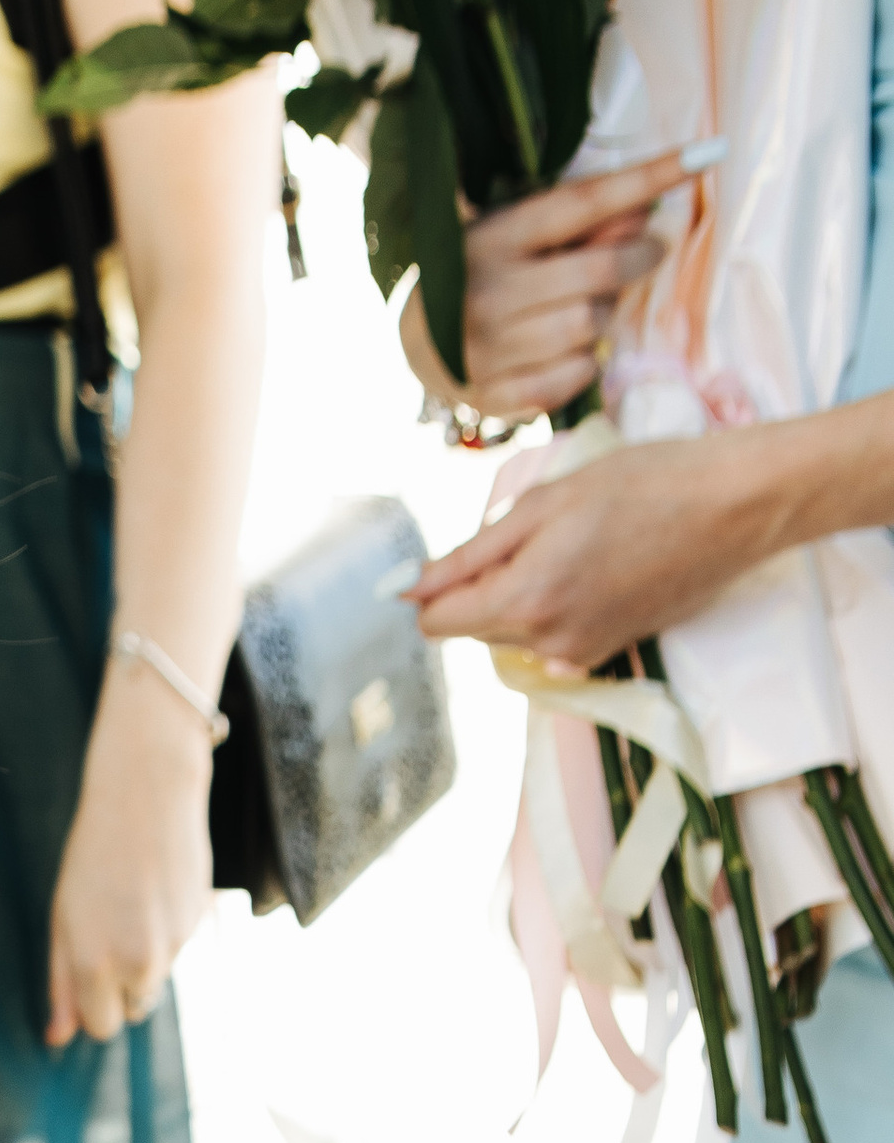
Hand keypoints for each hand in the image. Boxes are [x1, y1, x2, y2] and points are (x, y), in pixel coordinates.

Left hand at [48, 668, 212, 1044]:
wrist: (147, 794)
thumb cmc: (92, 855)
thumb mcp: (64, 919)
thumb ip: (62, 983)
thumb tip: (57, 1040)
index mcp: (96, 965)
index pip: (101, 1027)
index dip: (94, 1007)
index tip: (88, 979)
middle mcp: (139, 963)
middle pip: (133, 1012)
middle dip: (121, 989)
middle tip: (109, 936)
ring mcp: (174, 945)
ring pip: (156, 981)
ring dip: (144, 959)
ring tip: (131, 906)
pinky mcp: (199, 924)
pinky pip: (178, 949)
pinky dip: (166, 931)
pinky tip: (154, 890)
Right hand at [400, 153, 688, 423]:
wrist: (413, 343)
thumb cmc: (484, 273)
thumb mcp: (520, 234)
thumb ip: (583, 224)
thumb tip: (645, 212)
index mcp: (493, 239)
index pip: (582, 202)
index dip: (647, 178)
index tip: (706, 153)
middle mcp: (485, 292)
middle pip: (598, 273)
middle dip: (637, 261)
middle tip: (648, 253)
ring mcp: (486, 350)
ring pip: (590, 327)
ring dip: (602, 318)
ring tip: (584, 311)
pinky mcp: (494, 396)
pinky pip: (574, 377)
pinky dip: (584, 363)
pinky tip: (566, 353)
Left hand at [412, 431, 779, 671]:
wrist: (733, 507)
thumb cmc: (644, 485)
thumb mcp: (544, 503)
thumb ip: (469, 554)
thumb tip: (409, 589)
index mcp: (523, 601)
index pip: (436, 622)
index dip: (435, 587)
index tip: (459, 554)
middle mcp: (544, 644)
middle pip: (472, 627)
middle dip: (484, 585)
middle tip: (538, 533)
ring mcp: (576, 657)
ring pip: (511, 633)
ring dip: (520, 594)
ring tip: (575, 545)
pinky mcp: (603, 657)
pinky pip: (549, 640)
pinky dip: (554, 608)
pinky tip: (596, 569)